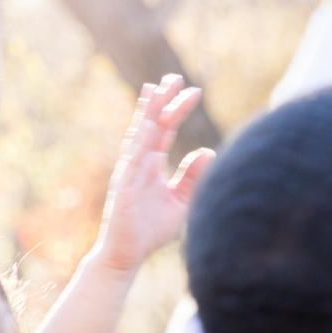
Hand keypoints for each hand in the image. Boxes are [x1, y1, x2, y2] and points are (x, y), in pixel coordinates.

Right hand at [94, 77, 214, 273]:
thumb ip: (192, 176)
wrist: (128, 255)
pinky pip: (131, 168)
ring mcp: (128, 175)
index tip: (192, 90)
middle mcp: (137, 164)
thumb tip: (208, 150)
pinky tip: (147, 134)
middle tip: (173, 77)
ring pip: (138, 139)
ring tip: (154, 92)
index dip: (177, 109)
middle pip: (151, 126)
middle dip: (161, 101)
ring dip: (146, 116)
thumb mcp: (181, 200)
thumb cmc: (152, 229)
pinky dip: (139, 151)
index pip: (165, 130)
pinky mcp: (123, 192)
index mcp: (150, 164)